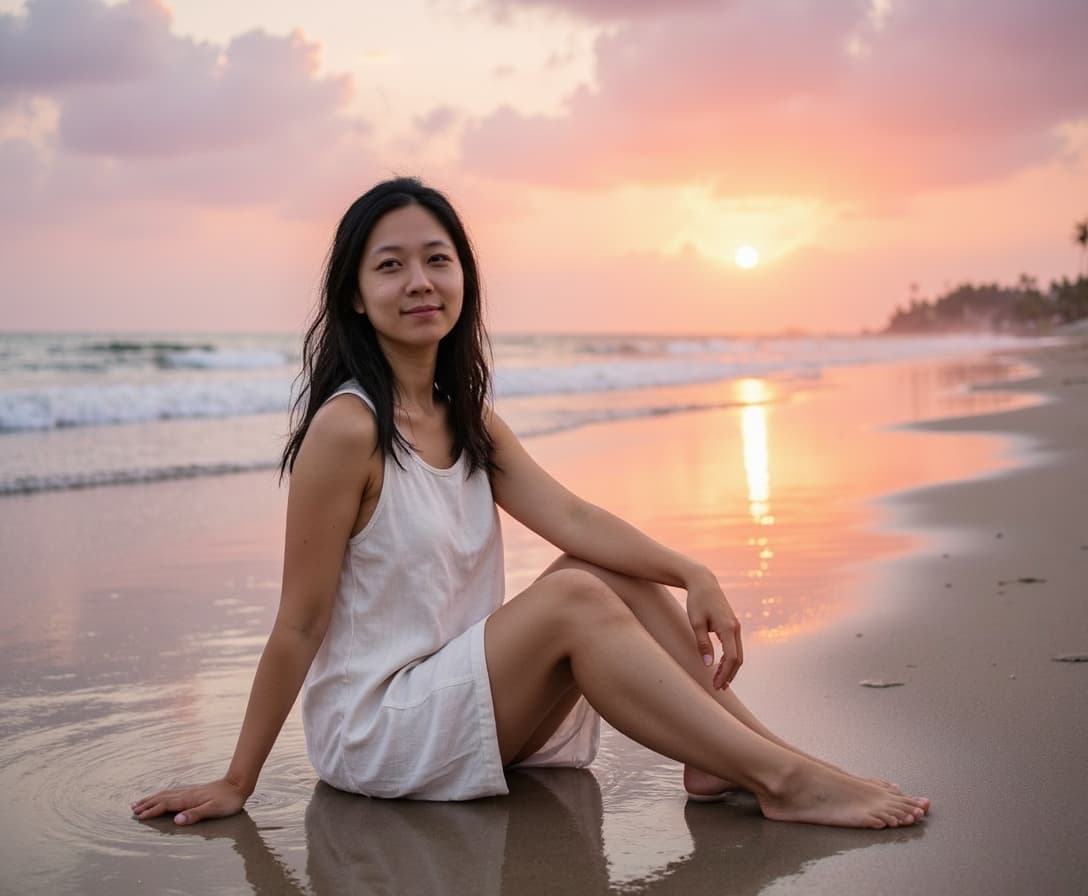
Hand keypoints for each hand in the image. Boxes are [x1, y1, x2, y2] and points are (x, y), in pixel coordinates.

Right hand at [131, 777, 247, 825]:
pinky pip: (173, 791)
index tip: (138, 817)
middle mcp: (187, 793)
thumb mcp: (213, 809)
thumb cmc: (228, 800)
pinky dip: (163, 794)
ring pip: (166, 793)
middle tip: (132, 809)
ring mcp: (190, 790)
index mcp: (188, 799)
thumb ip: (195, 815)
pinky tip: (163, 795)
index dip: (151, 811)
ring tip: (141, 802)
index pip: (165, 805)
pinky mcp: (195, 790)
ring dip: (152, 798)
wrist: (239, 784)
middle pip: (162, 798)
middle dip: (147, 804)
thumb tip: (176, 820)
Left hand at [686, 572, 742, 688]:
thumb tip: (708, 664)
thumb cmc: (697, 601)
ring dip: (730, 669)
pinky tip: (722, 666)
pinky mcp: (732, 625)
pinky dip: (730, 659)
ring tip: (720, 682)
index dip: (725, 674)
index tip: (716, 685)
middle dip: (729, 675)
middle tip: (718, 688)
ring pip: (738, 653)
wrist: (703, 583)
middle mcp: (736, 628)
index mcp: (728, 628)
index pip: (731, 658)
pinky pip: (735, 647)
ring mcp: (736, 627)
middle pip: (738, 658)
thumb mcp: (696, 622)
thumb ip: (702, 644)